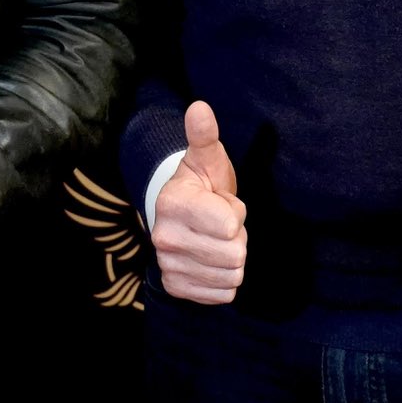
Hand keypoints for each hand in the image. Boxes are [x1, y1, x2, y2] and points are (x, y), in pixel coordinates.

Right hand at [151, 100, 247, 304]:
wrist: (181, 215)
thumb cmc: (202, 184)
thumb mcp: (207, 158)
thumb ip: (204, 135)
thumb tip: (200, 107)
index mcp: (172, 203)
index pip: (230, 225)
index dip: (235, 213)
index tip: (222, 202)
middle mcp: (164, 237)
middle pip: (234, 254)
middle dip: (237, 238)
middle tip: (221, 224)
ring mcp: (168, 264)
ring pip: (231, 275)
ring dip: (232, 259)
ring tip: (216, 240)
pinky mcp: (175, 286)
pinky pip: (223, 294)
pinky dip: (224, 280)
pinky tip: (211, 260)